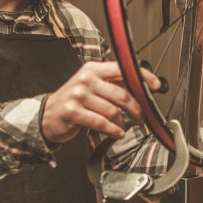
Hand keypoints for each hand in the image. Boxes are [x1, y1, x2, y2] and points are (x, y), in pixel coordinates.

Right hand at [41, 61, 160, 143]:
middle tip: (141, 118)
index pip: (122, 69)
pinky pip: (101, 123)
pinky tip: (116, 133)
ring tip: (124, 128)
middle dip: (136, 109)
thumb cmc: (73, 101)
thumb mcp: (90, 86)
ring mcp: (78, 95)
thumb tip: (139, 88)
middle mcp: (86, 79)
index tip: (155, 85)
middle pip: (122, 94)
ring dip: (123, 123)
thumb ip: (111, 85)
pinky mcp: (73, 112)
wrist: (46, 115)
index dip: (142, 77)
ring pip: (113, 111)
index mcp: (93, 69)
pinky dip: (113, 130)